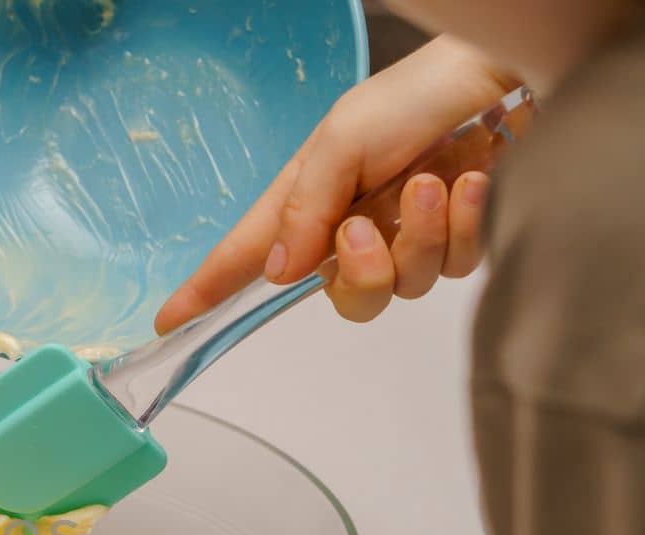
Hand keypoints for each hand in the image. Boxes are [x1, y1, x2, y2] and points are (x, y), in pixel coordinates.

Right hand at [155, 37, 520, 332]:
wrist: (500, 79)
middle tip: (370, 226)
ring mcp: (403, 237)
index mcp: (307, 203)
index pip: (245, 259)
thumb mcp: (342, 140)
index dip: (206, 292)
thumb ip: (306, 210)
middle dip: (362, 272)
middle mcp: (349, 229)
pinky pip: (453, 269)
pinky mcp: (453, 239)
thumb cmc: (414, 97)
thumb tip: (277, 275)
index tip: (167, 323)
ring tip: (435, 182)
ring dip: (422, 235)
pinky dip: (463, 227)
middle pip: (343, 298)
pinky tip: (471, 182)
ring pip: (404, 286)